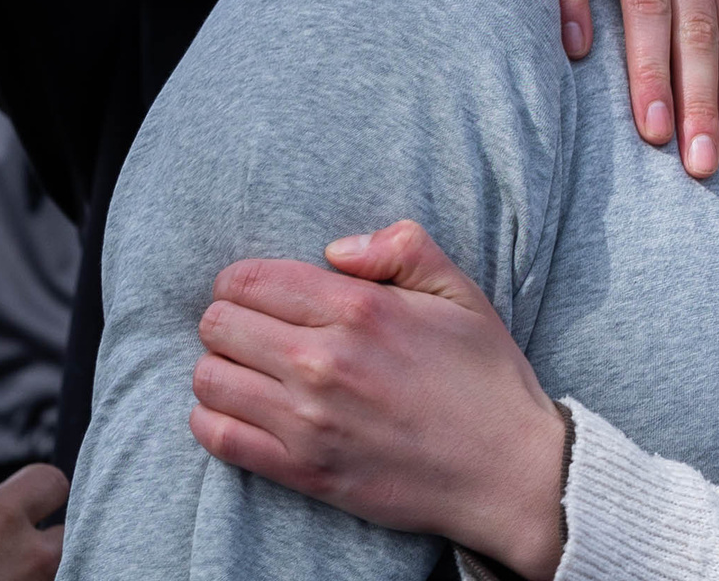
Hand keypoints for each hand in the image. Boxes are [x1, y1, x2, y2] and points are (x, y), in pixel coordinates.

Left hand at [191, 220, 565, 579]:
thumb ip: (399, 245)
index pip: (251, 280)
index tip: (253, 291)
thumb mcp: (457, 288)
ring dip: (219, 368)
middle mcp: (324, 362)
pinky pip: (222, 441)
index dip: (240, 280)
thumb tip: (334, 248)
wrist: (508, 471)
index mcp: (359, 309)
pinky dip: (211, 421)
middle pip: (220, 324)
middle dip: (226, 318)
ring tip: (245, 369)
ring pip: (211, 379)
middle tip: (250, 328)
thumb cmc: (484, 375)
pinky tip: (237, 410)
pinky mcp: (306, 473)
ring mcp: (310, 423)